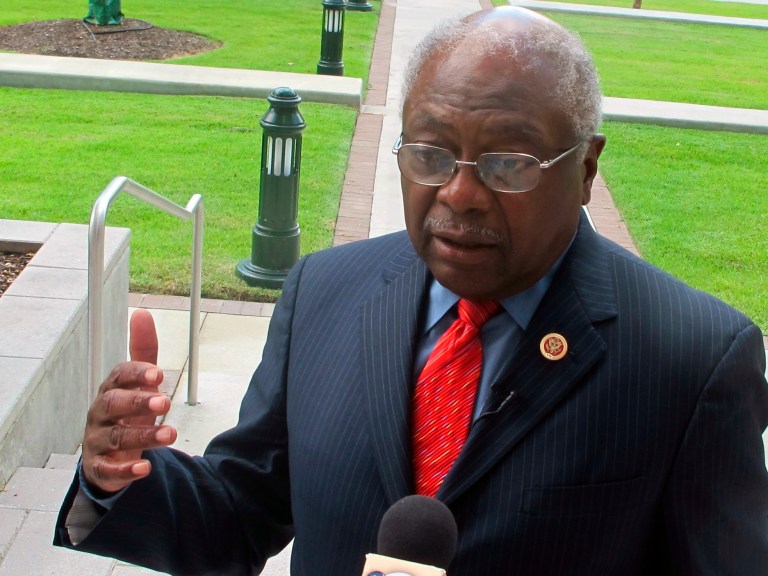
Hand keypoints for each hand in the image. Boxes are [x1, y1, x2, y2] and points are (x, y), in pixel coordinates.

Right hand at [81, 309, 177, 492]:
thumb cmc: (125, 412)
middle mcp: (100, 413)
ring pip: (115, 438)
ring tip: (171, 434)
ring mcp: (97, 441)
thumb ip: (143, 351)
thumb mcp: (137, 382)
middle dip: (139, 402)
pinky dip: (126, 470)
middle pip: (114, 405)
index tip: (159, 374)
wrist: (107, 453)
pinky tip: (145, 468)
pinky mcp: (100, 468)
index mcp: (111, 389)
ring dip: (143, 435)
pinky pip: (109, 470)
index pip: (119, 376)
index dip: (137, 374)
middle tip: (165, 401)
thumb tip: (142, 313)